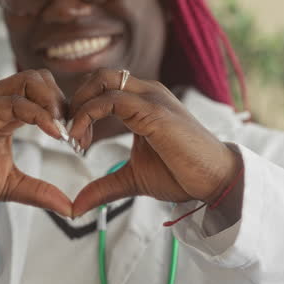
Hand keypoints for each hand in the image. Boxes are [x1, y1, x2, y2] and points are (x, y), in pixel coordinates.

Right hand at [0, 70, 73, 216]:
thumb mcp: (11, 186)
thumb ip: (40, 192)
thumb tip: (69, 208)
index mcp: (7, 112)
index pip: (45, 95)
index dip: (67, 113)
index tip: (81, 140)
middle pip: (41, 79)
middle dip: (64, 103)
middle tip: (75, 134)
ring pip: (29, 81)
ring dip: (53, 103)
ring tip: (64, 132)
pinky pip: (13, 101)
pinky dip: (38, 114)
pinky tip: (53, 133)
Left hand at [68, 69, 240, 216]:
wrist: (215, 180)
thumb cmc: (182, 175)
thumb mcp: (133, 179)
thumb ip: (104, 186)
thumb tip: (76, 207)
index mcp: (144, 102)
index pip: (102, 87)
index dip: (81, 107)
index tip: (73, 139)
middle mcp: (147, 92)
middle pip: (98, 76)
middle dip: (75, 101)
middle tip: (67, 134)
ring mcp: (151, 98)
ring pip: (101, 81)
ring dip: (79, 107)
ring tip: (73, 138)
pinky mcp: (153, 111)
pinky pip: (111, 100)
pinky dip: (88, 115)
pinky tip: (82, 140)